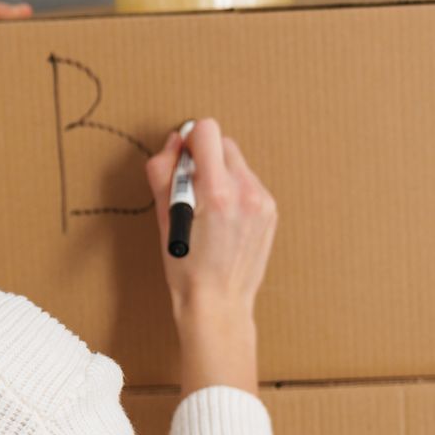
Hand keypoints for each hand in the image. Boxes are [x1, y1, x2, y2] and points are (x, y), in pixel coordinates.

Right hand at [143, 118, 277, 393]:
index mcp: (218, 192)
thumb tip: (174, 142)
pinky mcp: (270, 211)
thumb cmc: (186, 268)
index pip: (208, 130)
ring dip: (220, 174)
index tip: (183, 161)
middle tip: (192, 190)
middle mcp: (246, 192)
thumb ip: (164, 171)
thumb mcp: (164, 218)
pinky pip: (249, 182)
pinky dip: (234, 191)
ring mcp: (263, 202)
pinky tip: (224, 219)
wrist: (218, 304)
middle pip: (224, 142)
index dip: (190, 141)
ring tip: (208, 209)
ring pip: (237, 162)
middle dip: (205, 158)